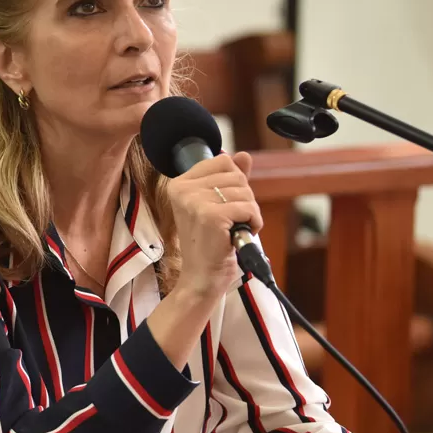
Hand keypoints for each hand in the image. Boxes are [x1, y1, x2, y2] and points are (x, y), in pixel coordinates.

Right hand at [165, 151, 262, 300]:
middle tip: (230, 221)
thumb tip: (243, 155)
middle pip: (237, 176)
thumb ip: (229, 179)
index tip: (224, 205)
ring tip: (234, 229)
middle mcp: (182, 190)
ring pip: (245, 192)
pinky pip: (248, 208)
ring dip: (250, 213)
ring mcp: (195, 202)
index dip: (234, 184)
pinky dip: (253, 223)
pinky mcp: (211, 216)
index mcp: (179, 184)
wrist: (201, 277)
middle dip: (244, 200)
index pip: (223, 161)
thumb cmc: (210, 244)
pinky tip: (239, 235)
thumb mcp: (217, 205)